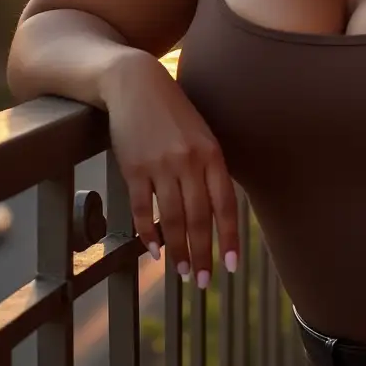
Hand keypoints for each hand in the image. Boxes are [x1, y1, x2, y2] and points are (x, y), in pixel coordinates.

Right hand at [101, 50, 238, 287]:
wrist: (136, 84)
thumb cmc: (173, 112)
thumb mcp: (201, 135)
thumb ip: (209, 169)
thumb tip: (215, 212)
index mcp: (212, 154)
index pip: (224, 205)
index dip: (229, 238)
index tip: (231, 266)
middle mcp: (190, 162)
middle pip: (198, 218)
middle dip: (202, 253)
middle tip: (204, 281)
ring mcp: (161, 165)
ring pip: (171, 219)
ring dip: (177, 251)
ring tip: (182, 272)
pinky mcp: (134, 168)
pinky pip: (142, 209)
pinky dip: (148, 233)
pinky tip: (153, 250)